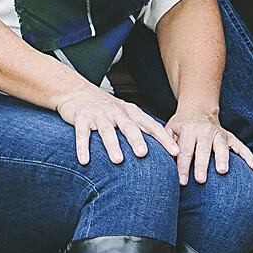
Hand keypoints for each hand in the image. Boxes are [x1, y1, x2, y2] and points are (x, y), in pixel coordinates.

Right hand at [55, 85, 179, 165]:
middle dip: (137, 140)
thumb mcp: (125, 114)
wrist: (77, 91)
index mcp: (130, 112)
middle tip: (144, 154)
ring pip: (107, 130)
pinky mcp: (81, 118)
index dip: (163, 138)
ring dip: (112, 145)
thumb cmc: (106, 109)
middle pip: (129, 126)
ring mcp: (99, 114)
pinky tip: (84, 161)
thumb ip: (140, 128)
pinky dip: (83, 147)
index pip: (151, 125)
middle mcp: (116, 112)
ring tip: (118, 160)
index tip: (175, 152)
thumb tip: (162, 150)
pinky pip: (82, 134)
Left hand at [166, 108, 252, 184]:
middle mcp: (204, 130)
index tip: (182, 182)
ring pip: (221, 146)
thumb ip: (168, 144)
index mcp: (188, 129)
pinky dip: (248, 156)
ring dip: (222, 159)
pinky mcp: (230, 137)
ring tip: (222, 171)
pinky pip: (241, 146)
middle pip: (203, 149)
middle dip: (201, 165)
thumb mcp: (170, 130)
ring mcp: (219, 133)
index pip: (185, 150)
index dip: (183, 166)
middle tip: (200, 180)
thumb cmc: (181, 126)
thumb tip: (168, 158)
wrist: (197, 110)